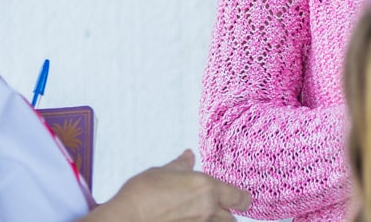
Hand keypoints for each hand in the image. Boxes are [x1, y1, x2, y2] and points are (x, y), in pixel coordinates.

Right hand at [83, 149, 250, 221]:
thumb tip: (189, 155)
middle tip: (219, 208)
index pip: (239, 197)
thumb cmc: (143, 192)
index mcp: (206, 187)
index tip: (242, 199)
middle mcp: (207, 208)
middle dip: (227, 214)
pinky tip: (189, 219)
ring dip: (215, 221)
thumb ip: (181, 165)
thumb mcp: (163, 172)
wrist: (127, 217)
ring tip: (203, 214)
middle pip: (231, 218)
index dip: (243, 199)